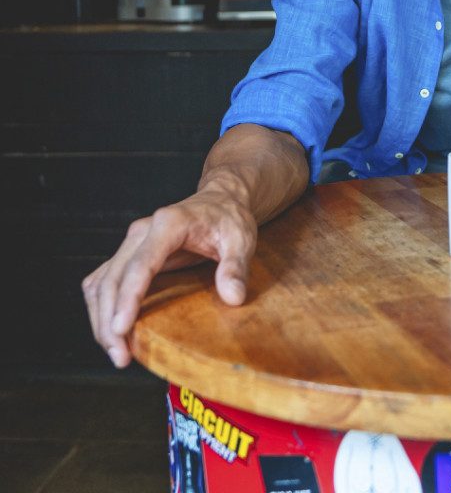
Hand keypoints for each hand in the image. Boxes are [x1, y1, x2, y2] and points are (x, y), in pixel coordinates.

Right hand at [82, 189, 256, 367]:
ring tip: (116, 353)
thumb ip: (236, 267)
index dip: (128, 298)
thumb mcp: (241, 239)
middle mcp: (142, 232)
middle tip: (120, 357)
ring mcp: (132, 243)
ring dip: (101, 320)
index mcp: (169, 224)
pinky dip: (102, 309)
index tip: (121, 329)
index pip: (140, 264)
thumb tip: (233, 297)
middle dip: (110, 320)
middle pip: (112, 279)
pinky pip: (103, 283)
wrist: (220, 200)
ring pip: (100, 283)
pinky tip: (112, 333)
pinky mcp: (129, 255)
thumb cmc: (229, 218)